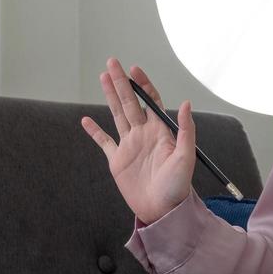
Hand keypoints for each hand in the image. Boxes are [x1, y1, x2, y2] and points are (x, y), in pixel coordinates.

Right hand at [79, 57, 196, 224]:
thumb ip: (186, 130)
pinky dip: (94, 132)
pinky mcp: (117, 160)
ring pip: (117, 114)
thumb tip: (186, 103)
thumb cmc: (178, 186)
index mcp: (160, 131)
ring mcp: (129, 146)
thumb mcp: (186, 157)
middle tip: (112, 63)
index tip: (134, 69)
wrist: (163, 210)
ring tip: (102, 77)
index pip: (150, 100)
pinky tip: (86, 120)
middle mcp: (143, 134)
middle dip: (121, 82)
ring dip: (110, 96)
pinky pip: (103, 142)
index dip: (142, 84)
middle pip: (130, 102)